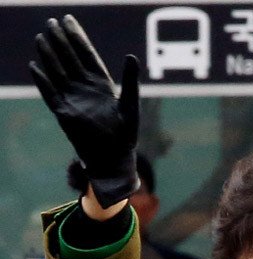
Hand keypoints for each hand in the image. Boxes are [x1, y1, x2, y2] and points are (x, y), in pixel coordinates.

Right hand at [29, 14, 139, 207]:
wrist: (115, 159)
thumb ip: (130, 81)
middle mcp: (85, 89)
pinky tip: (34, 68)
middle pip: (70, 60)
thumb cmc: (126, 135)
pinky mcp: (64, 115)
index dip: (78, 37)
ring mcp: (73, 100)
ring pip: (58, 73)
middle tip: (51, 22)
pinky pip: (50, 95)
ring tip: (41, 38)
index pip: (87, 55)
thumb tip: (131, 55)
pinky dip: (43, 82)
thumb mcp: (131, 105)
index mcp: (102, 85)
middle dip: (61, 41)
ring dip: (49, 57)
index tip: (69, 19)